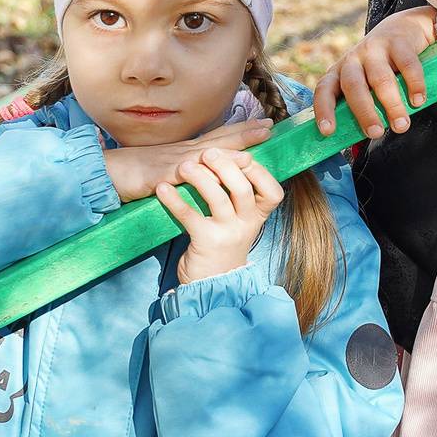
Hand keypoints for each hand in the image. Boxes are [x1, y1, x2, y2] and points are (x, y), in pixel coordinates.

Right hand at [102, 119, 270, 202]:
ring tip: (251, 152)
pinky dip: (194, 176)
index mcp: (184, 151)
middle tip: (269, 127)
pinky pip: (176, 178)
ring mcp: (168, 163)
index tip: (266, 125)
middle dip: (244, 135)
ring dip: (226, 154)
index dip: (242, 131)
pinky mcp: (155, 179)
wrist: (104, 172)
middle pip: (217, 142)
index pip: (218, 138)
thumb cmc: (134, 171)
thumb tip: (208, 167)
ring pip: (202, 158)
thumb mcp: (166, 166)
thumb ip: (187, 166)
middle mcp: (180, 153)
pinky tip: (209, 176)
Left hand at [159, 144, 285, 283]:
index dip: (259, 171)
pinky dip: (175, 200)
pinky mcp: (206, 242)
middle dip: (225, 166)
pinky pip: (190, 216)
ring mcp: (228, 234)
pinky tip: (163, 189)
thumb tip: (234, 157)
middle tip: (208, 153)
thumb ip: (240, 197)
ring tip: (184, 166)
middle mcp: (247, 224)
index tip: (243, 154)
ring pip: (218, 199)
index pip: (272, 191)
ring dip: (201, 178)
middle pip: (242, 189)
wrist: (211, 283)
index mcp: (258, 217)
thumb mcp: (240, 222)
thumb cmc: (223, 244)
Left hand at [313, 6, 436, 139]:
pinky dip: (414, 85)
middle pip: (354, 86)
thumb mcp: (365, 80)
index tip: (328, 131)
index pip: (324, 90)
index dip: (324, 110)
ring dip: (392, 105)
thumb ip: (364, 102)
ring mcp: (375, 48)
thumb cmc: (381, 65)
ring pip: (381, 79)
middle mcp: (354, 59)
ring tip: (402, 125)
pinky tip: (418, 100)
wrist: (403, 27)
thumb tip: (364, 138)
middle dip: (365, 113)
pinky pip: (407, 65)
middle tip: (376, 133)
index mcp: (340, 71)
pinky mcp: (398, 41)